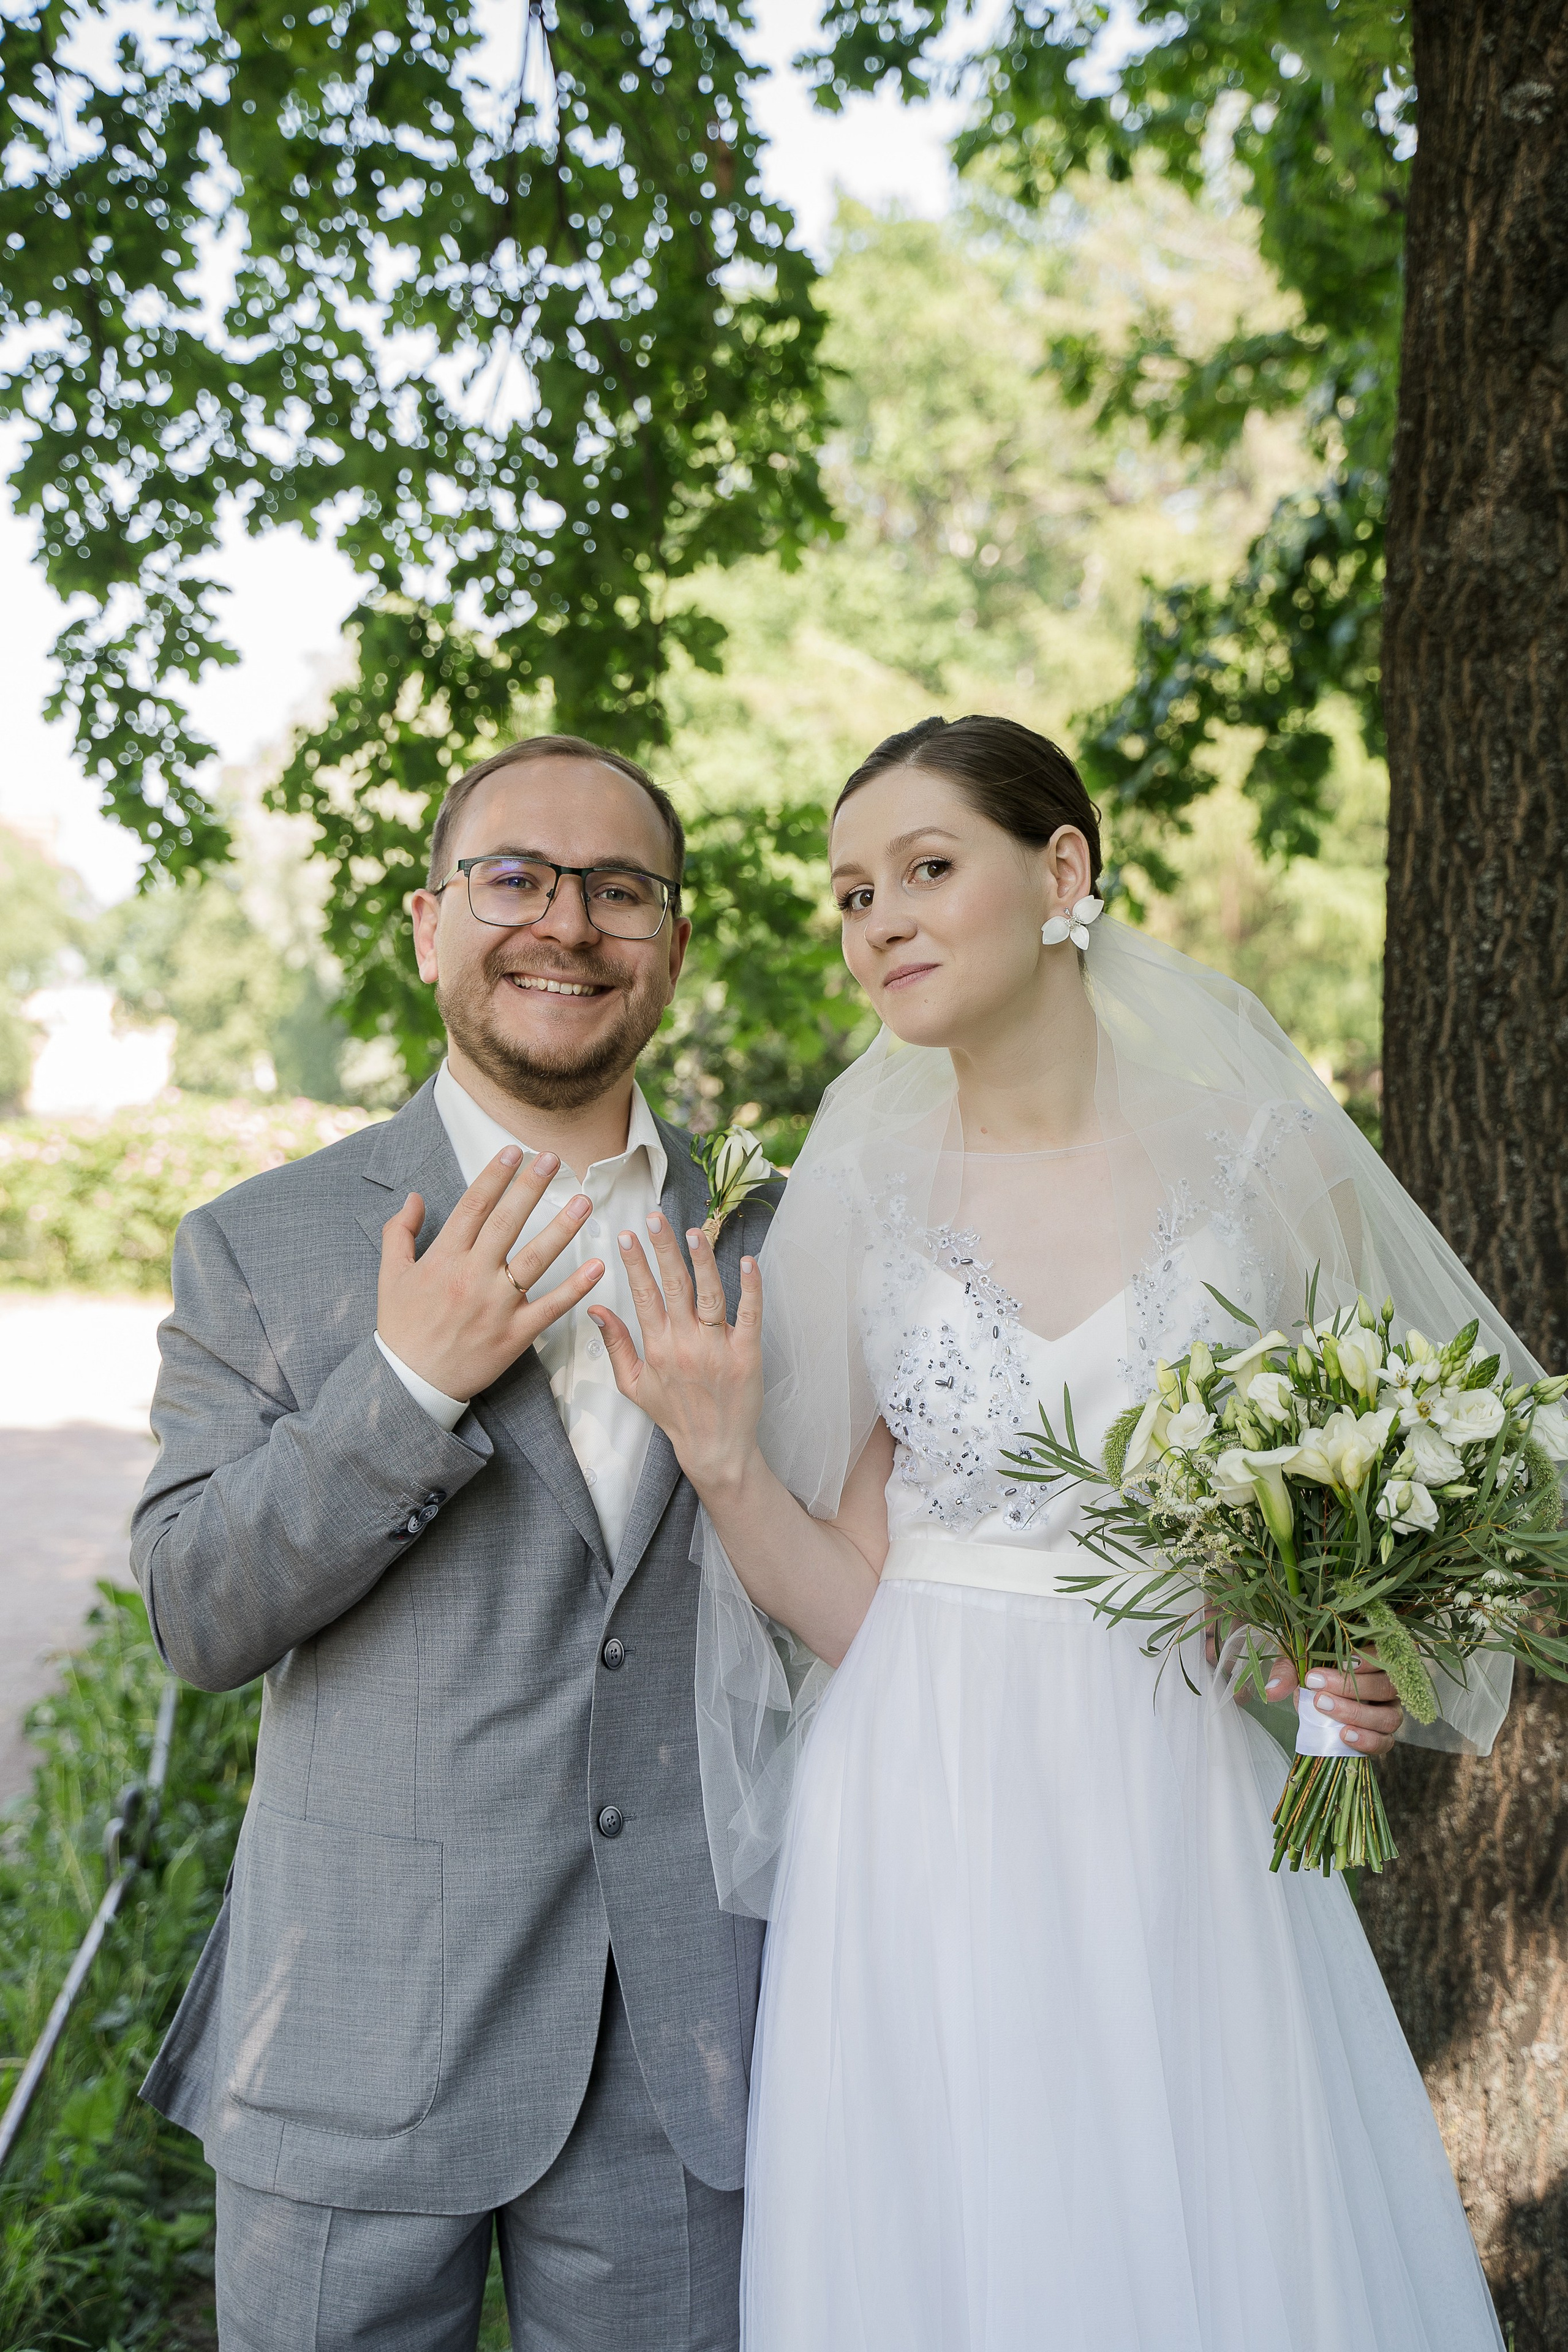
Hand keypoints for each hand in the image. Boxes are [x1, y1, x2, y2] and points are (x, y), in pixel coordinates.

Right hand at [378, 1147, 603, 1400]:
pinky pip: (550, 1307)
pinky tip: (597, 1266)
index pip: (473, 1206)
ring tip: (584, 1203)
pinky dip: (576, 1288)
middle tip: (552, 1160)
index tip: (514, 1151)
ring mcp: (496, 1306)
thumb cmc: (402, 1328)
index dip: (495, 1176)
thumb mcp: (390, 1275)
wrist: (411, 1383)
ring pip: (535, 1259)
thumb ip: (400, 1232)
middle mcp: (472, 1277)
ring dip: (562, 1229)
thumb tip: (414, 1197)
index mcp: (443, 1258)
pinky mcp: (515, 1334)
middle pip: (507, 1223)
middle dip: (531, 1187)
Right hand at [590, 1213, 763, 1491]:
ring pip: (709, 1294)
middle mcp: (685, 1343)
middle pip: (673, 1286)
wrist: (714, 1448)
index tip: (626, 1234)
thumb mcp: (633, 1384)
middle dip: (663, 1248)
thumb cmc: (674, 1416)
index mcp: (657, 1347)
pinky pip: (750, 1314)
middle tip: (656, 1218)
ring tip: (694, 1232)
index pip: (643, 1295)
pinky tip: (747, 1261)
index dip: (634, 1263)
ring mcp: (717, 1347)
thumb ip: (616, 1345)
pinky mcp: (747, 1354)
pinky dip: (750, 1287)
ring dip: (701, 1260)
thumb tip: (595, 1309)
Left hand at [1263, 1651, 1403, 1755]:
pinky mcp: (1383, 1734)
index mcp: (1375, 1657)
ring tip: (1324, 1709)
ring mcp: (1390, 1710)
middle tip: (1317, 1688)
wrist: (1315, 1692)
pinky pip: (1385, 1742)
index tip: (1340, 1663)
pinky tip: (1343, 1735)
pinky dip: (1367, 1741)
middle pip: (1386, 1687)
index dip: (1366, 1661)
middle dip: (1350, 1688)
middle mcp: (1390, 1684)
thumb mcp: (1297, 1663)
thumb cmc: (1312, 1669)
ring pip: (1389, 1717)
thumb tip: (1271, 1692)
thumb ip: (1288, 1673)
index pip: (1385, 1654)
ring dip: (1356, 1715)